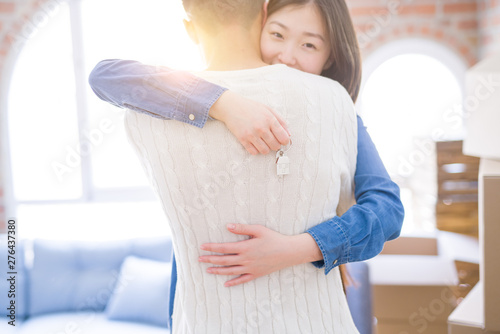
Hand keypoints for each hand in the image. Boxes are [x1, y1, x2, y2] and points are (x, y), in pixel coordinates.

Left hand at [199, 224, 322, 286]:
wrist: (288, 252)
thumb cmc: (273, 238)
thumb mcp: (258, 229)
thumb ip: (242, 228)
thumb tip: (227, 226)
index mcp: (245, 247)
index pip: (224, 248)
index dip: (212, 247)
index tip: (202, 246)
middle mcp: (245, 259)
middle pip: (224, 260)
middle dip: (210, 259)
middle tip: (199, 259)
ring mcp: (250, 268)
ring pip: (230, 271)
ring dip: (218, 271)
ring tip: (208, 270)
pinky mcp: (256, 274)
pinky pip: (242, 280)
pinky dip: (233, 282)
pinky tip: (225, 284)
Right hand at [209, 91, 290, 154]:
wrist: (231, 106)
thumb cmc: (251, 107)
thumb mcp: (268, 109)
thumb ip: (281, 121)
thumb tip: (289, 134)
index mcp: (269, 119)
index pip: (283, 137)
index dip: (284, 141)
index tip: (282, 141)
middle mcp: (261, 128)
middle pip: (275, 146)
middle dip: (275, 145)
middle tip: (271, 140)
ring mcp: (251, 134)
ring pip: (265, 151)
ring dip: (266, 148)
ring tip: (263, 142)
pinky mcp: (243, 139)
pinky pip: (253, 152)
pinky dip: (256, 150)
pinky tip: (255, 143)